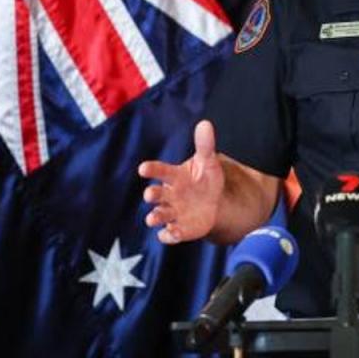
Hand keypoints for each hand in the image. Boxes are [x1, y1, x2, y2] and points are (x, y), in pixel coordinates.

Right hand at [138, 120, 224, 244]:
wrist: (215, 202)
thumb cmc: (205, 179)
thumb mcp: (208, 161)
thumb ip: (205, 145)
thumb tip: (205, 124)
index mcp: (174, 176)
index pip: (160, 170)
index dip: (152, 169)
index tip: (143, 168)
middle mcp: (169, 195)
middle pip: (156, 194)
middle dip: (152, 194)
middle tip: (150, 194)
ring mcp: (173, 213)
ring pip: (158, 215)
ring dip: (155, 216)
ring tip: (153, 218)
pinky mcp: (179, 229)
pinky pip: (170, 234)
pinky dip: (170, 235)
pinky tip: (172, 233)